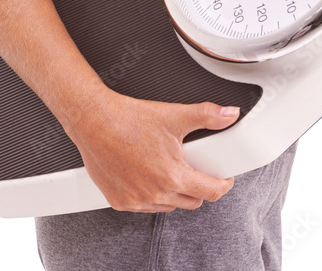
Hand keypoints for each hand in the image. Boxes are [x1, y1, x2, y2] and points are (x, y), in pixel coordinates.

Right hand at [65, 87, 239, 212]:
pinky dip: (151, 194)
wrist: (93, 120)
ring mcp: (136, 201)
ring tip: (169, 167)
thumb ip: (206, 116)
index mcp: (172, 176)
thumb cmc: (128, 119)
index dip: (223, 183)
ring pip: (169, 206)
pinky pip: (145, 206)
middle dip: (199, 186)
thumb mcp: (174, 115)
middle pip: (192, 201)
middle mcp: (155, 194)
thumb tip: (229, 114)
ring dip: (175, 192)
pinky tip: (147, 174)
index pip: (211, 192)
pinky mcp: (120, 202)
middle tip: (195, 167)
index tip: (223, 176)